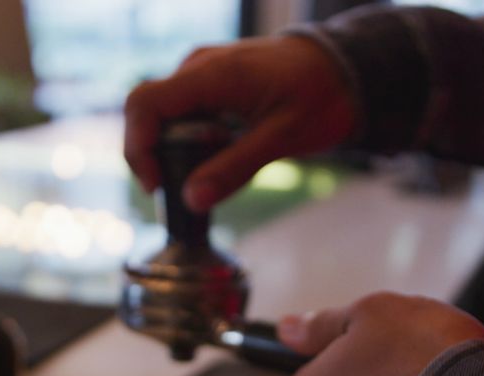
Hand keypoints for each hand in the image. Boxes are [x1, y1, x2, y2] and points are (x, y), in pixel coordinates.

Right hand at [124, 35, 357, 211]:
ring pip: (163, 114)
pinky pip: (182, 112)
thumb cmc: (320, 96)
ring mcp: (202, 71)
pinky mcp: (209, 82)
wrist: (344, 67)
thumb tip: (192, 200)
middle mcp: (199, 66)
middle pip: (147, 111)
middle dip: (152, 155)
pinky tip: (216, 157)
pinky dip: (187, 140)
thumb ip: (234, 169)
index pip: (145, 104)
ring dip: (171, 149)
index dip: (138, 147)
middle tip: (178, 189)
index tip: (155, 184)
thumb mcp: (282, 138)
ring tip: (206, 174)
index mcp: (213, 74)